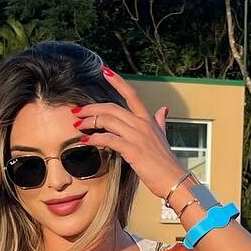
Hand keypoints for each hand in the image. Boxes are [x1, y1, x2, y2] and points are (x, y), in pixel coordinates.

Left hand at [73, 66, 188, 202]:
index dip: (117, 81)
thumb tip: (163, 108)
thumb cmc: (165, 161)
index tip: (105, 70)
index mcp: (148, 119)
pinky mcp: (132, 150)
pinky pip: (108, 139)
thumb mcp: (163, 136)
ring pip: (107, 121)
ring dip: (89, 122)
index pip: (132, 94)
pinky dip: (94, 139)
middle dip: (91, 108)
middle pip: (111, 107)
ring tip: (78, 127)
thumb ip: (160, 121)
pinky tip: (86, 141)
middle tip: (76, 113)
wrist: (174, 179)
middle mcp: (142, 124)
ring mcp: (137, 136)